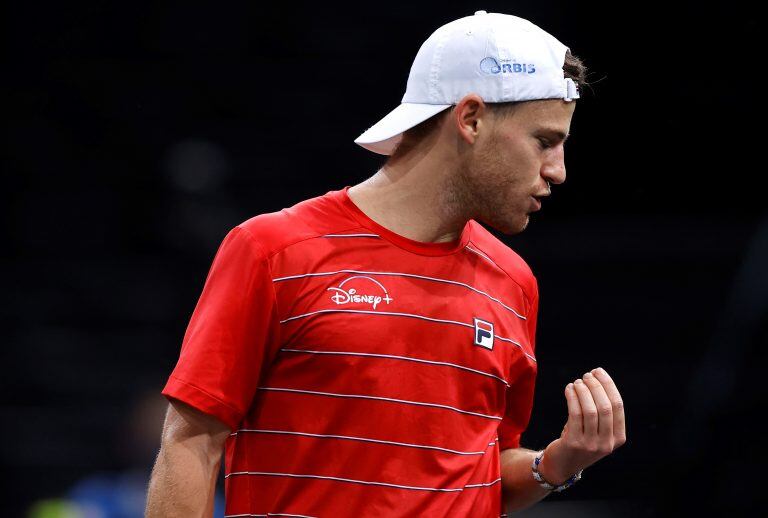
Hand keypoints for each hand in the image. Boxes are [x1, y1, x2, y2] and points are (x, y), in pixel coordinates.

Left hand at [537, 367, 625, 484]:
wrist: (561, 465)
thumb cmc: (580, 440)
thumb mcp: (597, 430)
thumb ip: (601, 411)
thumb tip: (597, 379)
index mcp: (618, 438)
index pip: (618, 406)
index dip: (608, 385)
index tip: (599, 371)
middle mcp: (607, 443)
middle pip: (605, 407)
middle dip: (596, 386)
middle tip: (586, 375)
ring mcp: (591, 445)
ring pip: (590, 410)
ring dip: (583, 391)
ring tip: (577, 382)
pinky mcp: (574, 443)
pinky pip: (575, 414)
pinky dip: (572, 398)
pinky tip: (569, 389)